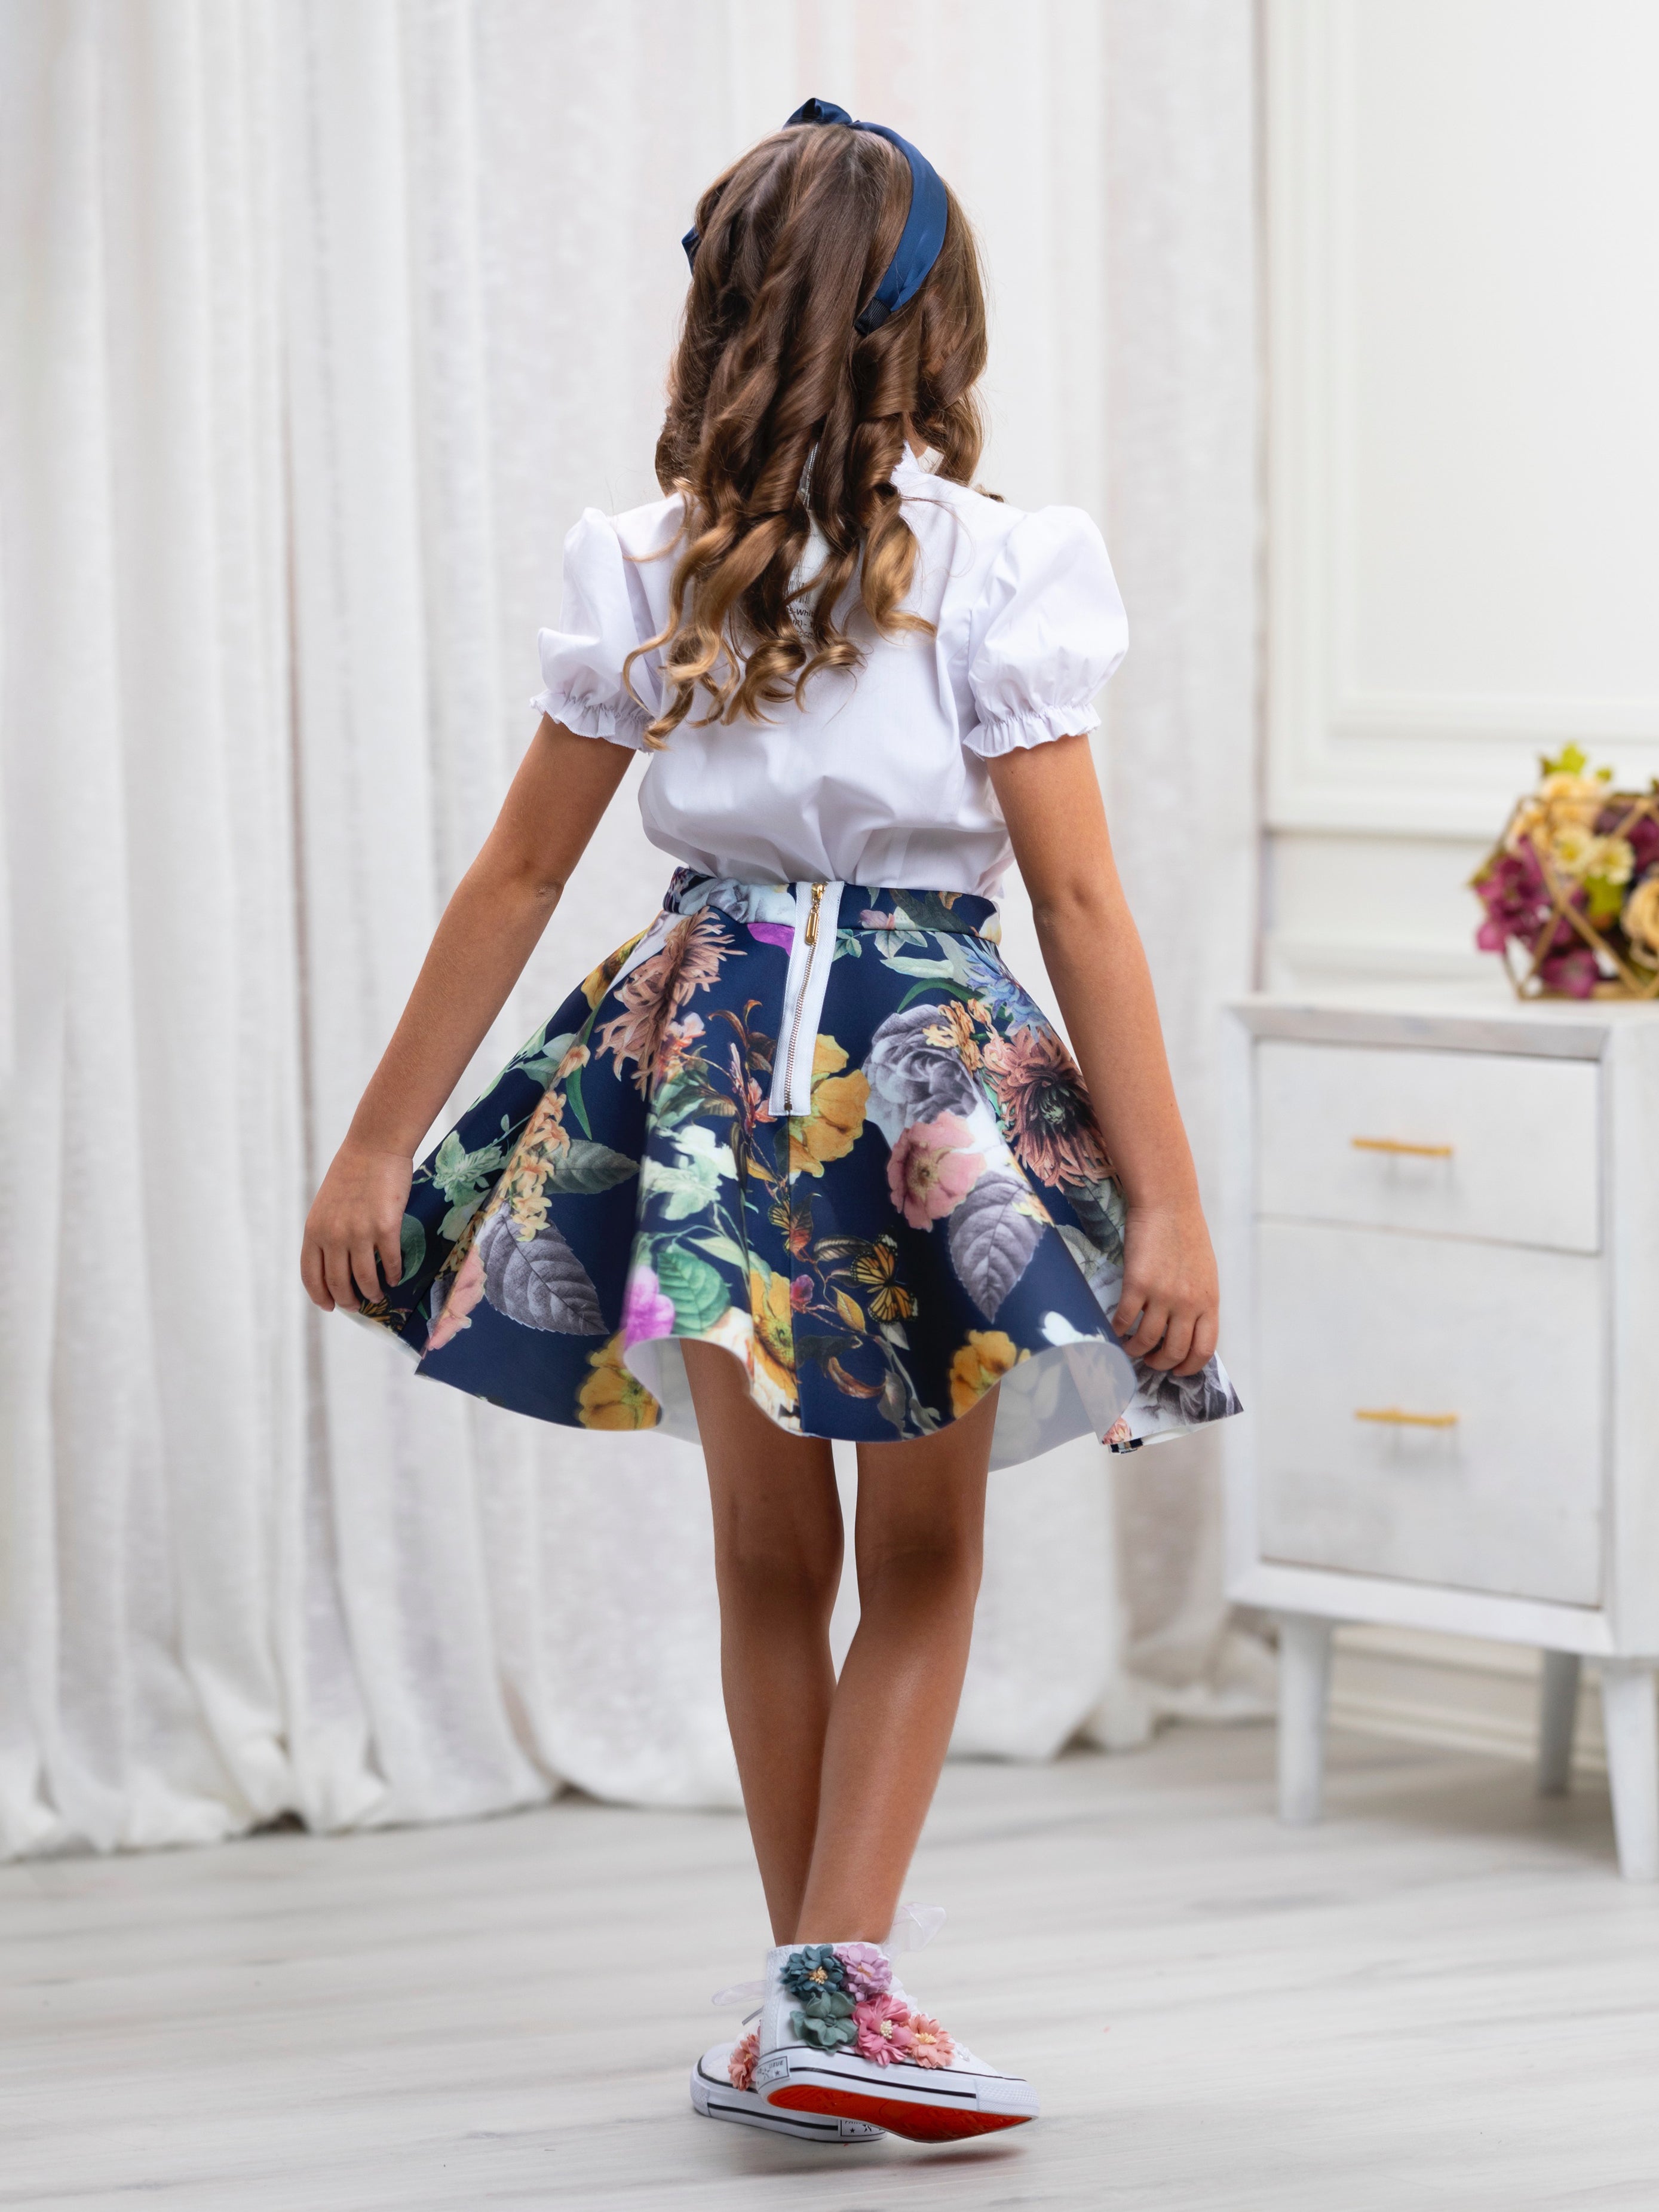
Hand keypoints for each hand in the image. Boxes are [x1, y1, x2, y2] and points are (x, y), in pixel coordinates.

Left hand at [301, 1144, 412, 1311]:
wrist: (374, 1148)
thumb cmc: (351, 1173)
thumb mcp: (326, 1205)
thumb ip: (326, 1232)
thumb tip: (335, 1263)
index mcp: (314, 1230)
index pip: (311, 1275)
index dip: (320, 1296)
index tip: (329, 1306)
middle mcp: (333, 1236)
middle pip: (338, 1283)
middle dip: (349, 1301)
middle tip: (358, 1305)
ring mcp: (359, 1233)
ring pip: (365, 1279)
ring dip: (373, 1292)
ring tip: (379, 1295)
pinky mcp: (385, 1228)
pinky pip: (390, 1262)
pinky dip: (394, 1274)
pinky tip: (397, 1277)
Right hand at [1111, 1199, 1218, 1375]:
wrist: (1168, 1205)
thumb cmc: (1187, 1236)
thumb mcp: (1205, 1274)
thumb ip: (1199, 1302)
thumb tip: (1186, 1331)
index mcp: (1208, 1302)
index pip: (1203, 1349)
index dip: (1189, 1367)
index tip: (1177, 1371)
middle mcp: (1188, 1303)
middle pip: (1174, 1351)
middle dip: (1160, 1363)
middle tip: (1150, 1360)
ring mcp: (1162, 1295)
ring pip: (1147, 1340)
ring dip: (1136, 1350)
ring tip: (1130, 1347)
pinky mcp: (1137, 1284)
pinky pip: (1125, 1319)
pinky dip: (1118, 1330)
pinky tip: (1115, 1328)